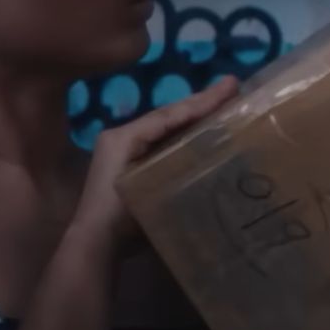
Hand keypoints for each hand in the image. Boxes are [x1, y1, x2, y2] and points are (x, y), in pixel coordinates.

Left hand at [75, 77, 238, 239]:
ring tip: (226, 107)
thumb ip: (168, 156)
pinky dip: (184, 138)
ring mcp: (126, 152)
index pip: (168, 114)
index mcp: (123, 136)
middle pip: (168, 118)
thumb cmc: (119, 214)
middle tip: (233, 88)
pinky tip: (206, 137)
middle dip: (200, 104)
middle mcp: (122, 137)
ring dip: (194, 119)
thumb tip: (204, 134)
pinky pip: (162, 145)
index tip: (230, 86)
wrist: (97, 244)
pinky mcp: (132, 167)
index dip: (200, 101)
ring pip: (167, 130)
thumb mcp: (143, 180)